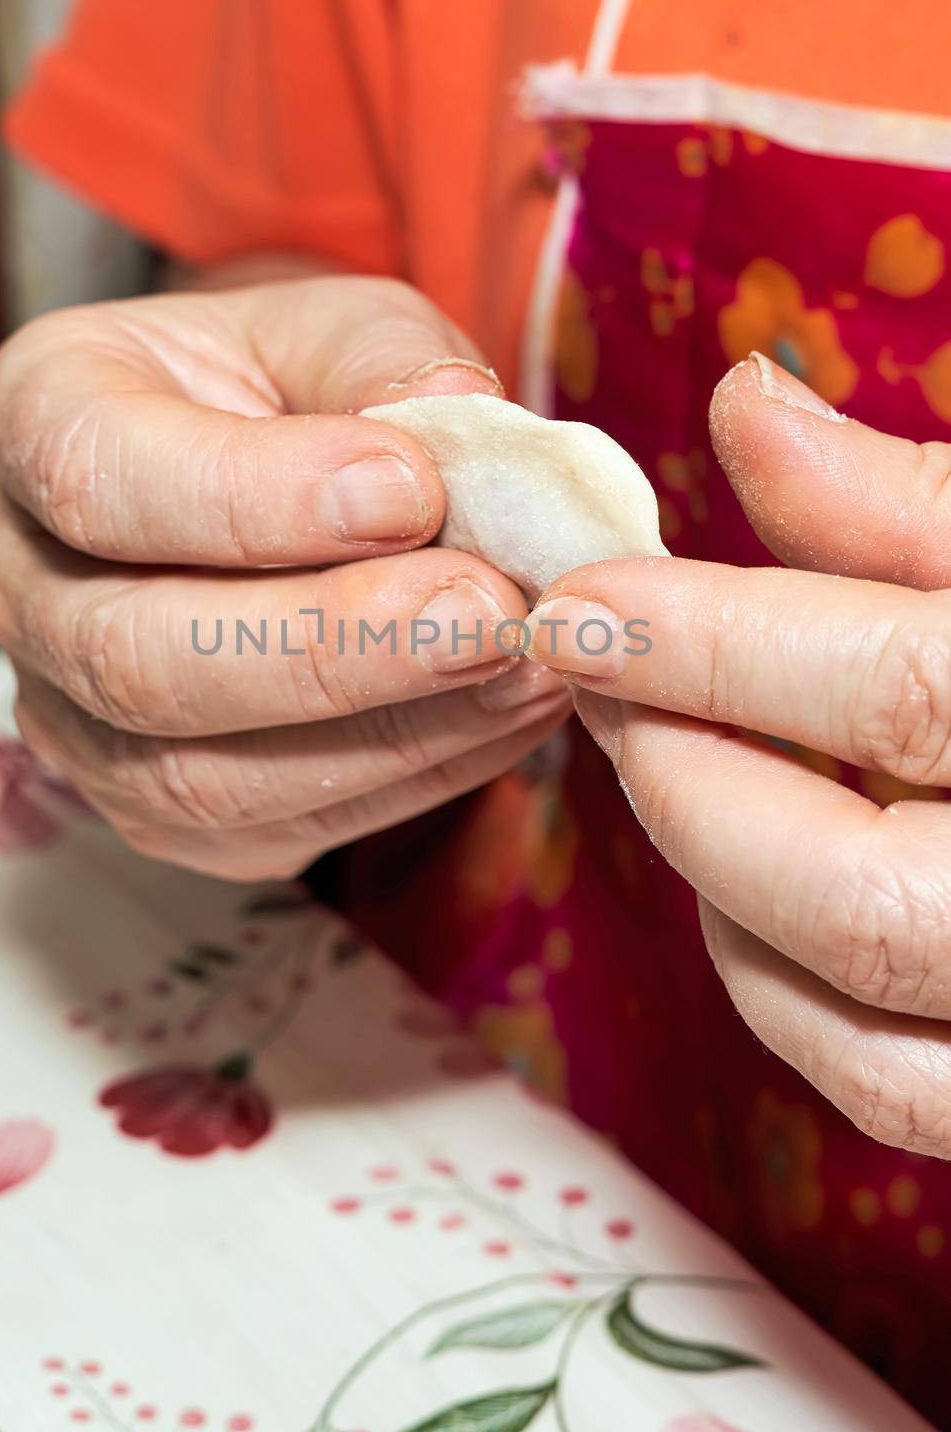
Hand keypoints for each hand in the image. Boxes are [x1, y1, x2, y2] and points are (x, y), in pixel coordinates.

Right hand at [0, 277, 567, 878]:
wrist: (269, 477)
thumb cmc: (287, 387)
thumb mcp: (332, 327)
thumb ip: (382, 362)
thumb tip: (457, 426)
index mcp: (33, 422)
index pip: (100, 479)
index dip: (256, 498)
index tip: (412, 487)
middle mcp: (15, 584)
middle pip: (135, 656)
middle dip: (329, 646)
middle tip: (486, 609)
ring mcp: (70, 716)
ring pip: (199, 776)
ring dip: (386, 731)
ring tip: (523, 664)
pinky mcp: (152, 808)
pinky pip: (271, 828)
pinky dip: (407, 780)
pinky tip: (501, 714)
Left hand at [526, 354, 950, 1156]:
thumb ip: (908, 502)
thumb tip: (746, 405)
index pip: (899, 687)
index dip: (713, 640)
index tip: (583, 596)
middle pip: (852, 893)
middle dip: (683, 778)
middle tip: (601, 680)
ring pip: (853, 1014)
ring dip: (713, 885)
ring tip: (669, 761)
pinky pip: (885, 1085)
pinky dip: (777, 988)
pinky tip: (747, 885)